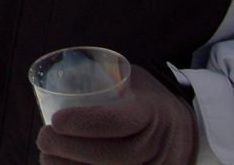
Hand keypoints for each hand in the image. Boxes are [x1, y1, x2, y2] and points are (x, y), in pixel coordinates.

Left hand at [37, 65, 197, 164]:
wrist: (190, 129)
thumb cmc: (148, 100)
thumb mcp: (134, 80)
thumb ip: (103, 78)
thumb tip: (55, 77)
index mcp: (151, 114)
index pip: (114, 122)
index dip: (82, 123)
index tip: (55, 120)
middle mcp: (156, 147)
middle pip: (108, 156)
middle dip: (68, 150)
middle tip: (43, 139)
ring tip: (47, 158)